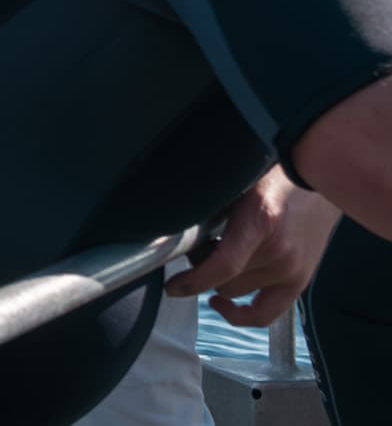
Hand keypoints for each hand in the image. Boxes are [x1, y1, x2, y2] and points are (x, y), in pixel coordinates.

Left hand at [167, 167, 340, 325]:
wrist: (318, 181)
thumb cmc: (271, 176)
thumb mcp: (237, 186)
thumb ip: (212, 211)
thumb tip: (180, 236)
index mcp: (260, 222)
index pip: (224, 266)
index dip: (193, 281)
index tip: (173, 287)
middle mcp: (279, 253)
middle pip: (225, 281)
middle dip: (203, 270)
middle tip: (198, 249)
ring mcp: (293, 271)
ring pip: (238, 293)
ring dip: (220, 281)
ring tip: (216, 259)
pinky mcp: (301, 281)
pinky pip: (266, 314)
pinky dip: (241, 314)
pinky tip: (222, 302)